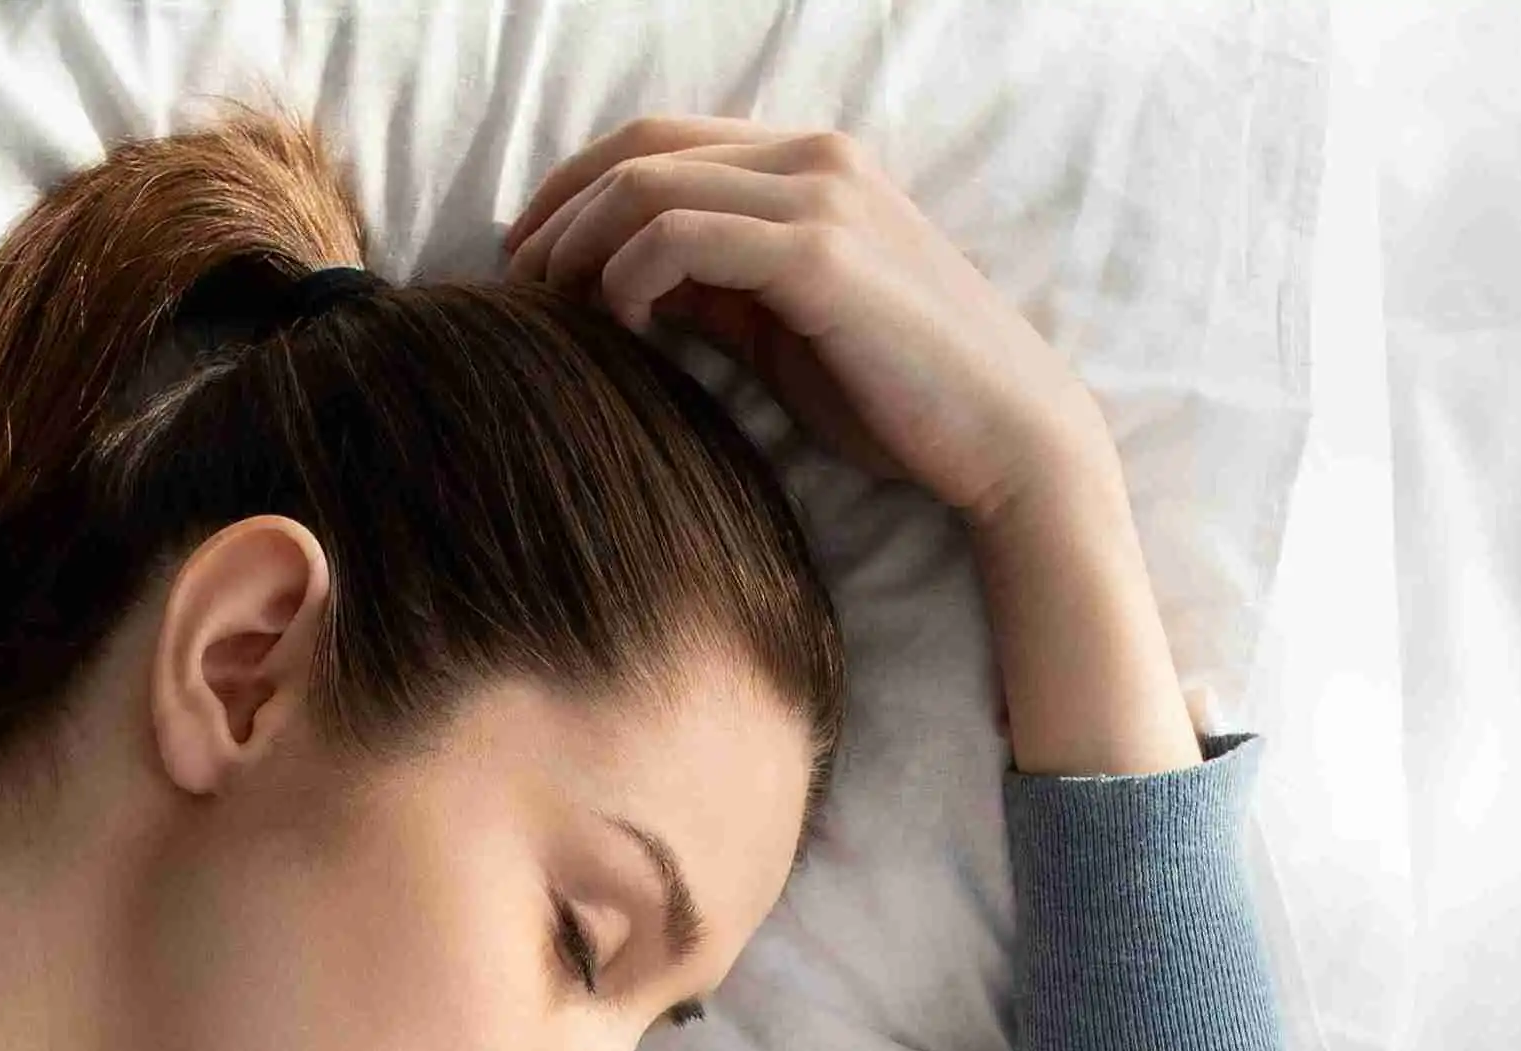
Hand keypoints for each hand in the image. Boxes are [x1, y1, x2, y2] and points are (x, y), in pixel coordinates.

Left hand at [503, 119, 1118, 531]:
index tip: (528, 257)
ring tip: (554, 314)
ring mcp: (819, 197)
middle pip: (638, 148)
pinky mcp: (819, 255)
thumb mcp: (782, 330)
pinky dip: (629, 279)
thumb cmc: (898, 395)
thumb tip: (622, 281)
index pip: (658, 141)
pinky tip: (624, 331)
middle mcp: (813, 157)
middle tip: (515, 285)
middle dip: (558, 211)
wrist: (1005, 439)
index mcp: (808, 165)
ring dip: (579, 247)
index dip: (575, 188)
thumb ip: (712, 289)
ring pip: (648, 185)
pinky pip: (680, 239)